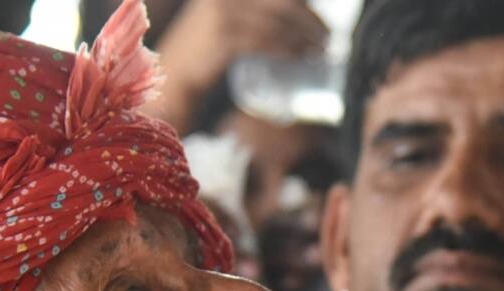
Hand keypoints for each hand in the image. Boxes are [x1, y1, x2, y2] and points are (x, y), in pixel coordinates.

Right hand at [156, 0, 328, 101]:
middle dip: (310, 19)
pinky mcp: (224, 37)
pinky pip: (265, 41)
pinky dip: (289, 50)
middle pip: (282, 2)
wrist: (175, 71)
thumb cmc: (205, 46)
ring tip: (320, 51)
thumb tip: (297, 12)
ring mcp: (223, 13)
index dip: (304, 4)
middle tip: (328, 37)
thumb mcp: (227, 17)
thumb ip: (253, 10)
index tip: (322, 19)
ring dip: (304, 38)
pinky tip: (301, 57)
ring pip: (277, 22)